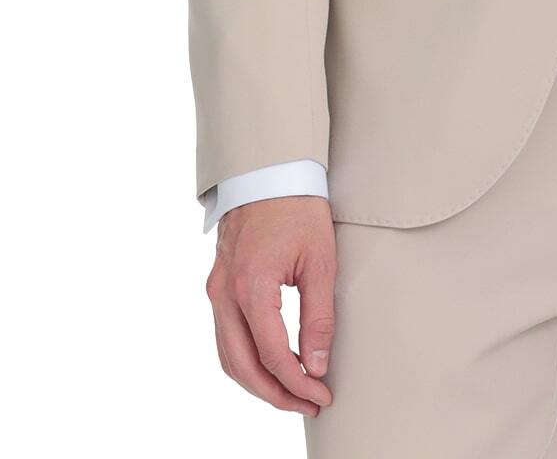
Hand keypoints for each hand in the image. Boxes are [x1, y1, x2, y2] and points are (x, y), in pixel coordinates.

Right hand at [205, 196, 336, 416]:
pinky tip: (269, 366)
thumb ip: (318, 317)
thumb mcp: (320, 261)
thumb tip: (317, 364)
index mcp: (252, 286)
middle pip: (242, 366)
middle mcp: (225, 292)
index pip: (272, 354)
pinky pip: (225, 336)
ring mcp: (216, 289)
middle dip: (275, 394)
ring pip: (228, 356)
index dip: (298, 382)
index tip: (321, 394)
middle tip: (307, 404)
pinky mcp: (218, 284)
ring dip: (257, 382)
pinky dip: (245, 360)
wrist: (270, 170)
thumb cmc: (299, 208)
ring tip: (291, 393)